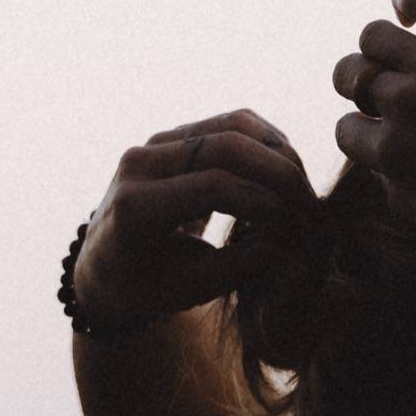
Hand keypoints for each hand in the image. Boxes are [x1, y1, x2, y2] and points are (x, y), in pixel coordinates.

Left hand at [69, 109, 318, 330]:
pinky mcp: (174, 135)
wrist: (103, 263)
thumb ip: (238, 267)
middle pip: (226, 146)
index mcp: (135, 208)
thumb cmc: (144, 288)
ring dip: (279, 153)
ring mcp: (156, 142)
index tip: (297, 230)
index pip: (213, 187)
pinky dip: (267, 143)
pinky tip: (287, 175)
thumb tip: (291, 242)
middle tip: (312, 208)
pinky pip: (230, 123)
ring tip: (303, 191)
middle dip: (280, 174)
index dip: (264, 204)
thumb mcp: (187, 292)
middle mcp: (140, 164)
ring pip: (234, 124)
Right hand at [328, 0, 415, 235]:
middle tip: (379, 82)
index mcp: (395, 154)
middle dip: (359, 81)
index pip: (345, 130)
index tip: (382, 126)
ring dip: (378, 42)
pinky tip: (412, 10)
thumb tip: (380, 176)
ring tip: (401, 47)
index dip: (360, 128)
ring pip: (374, 36)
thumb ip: (405, 200)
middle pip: (352, 76)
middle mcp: (404, 105)